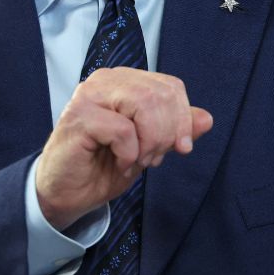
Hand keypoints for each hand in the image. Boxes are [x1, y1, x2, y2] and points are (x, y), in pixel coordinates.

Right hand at [35, 67, 212, 229]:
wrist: (66, 194)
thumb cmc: (103, 166)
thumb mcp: (150, 148)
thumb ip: (176, 131)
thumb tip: (207, 118)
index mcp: (123, 81)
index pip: (170, 86)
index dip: (183, 118)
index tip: (179, 148)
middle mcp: (105, 80)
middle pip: (160, 94)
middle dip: (167, 133)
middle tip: (153, 158)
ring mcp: (89, 95)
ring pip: (144, 104)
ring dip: (150, 142)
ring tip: (138, 160)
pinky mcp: (79, 116)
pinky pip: (124, 130)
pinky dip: (130, 153)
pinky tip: (120, 162)